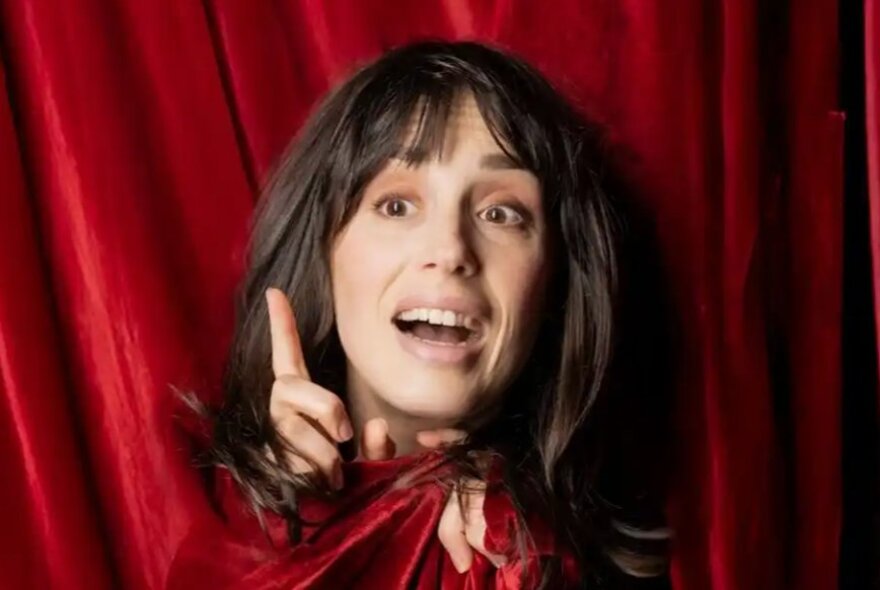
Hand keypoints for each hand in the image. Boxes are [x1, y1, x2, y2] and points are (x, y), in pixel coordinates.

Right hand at [266, 288, 505, 571]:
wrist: (322, 528)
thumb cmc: (346, 487)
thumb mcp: (371, 463)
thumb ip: (379, 447)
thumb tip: (376, 427)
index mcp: (302, 404)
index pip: (287, 360)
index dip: (282, 328)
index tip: (276, 292)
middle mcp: (278, 414)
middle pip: (290, 387)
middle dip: (324, 408)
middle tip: (342, 437)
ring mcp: (268, 436)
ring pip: (294, 427)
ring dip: (322, 454)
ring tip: (332, 473)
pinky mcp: (265, 461)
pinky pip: (293, 457)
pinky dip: (316, 473)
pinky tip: (319, 486)